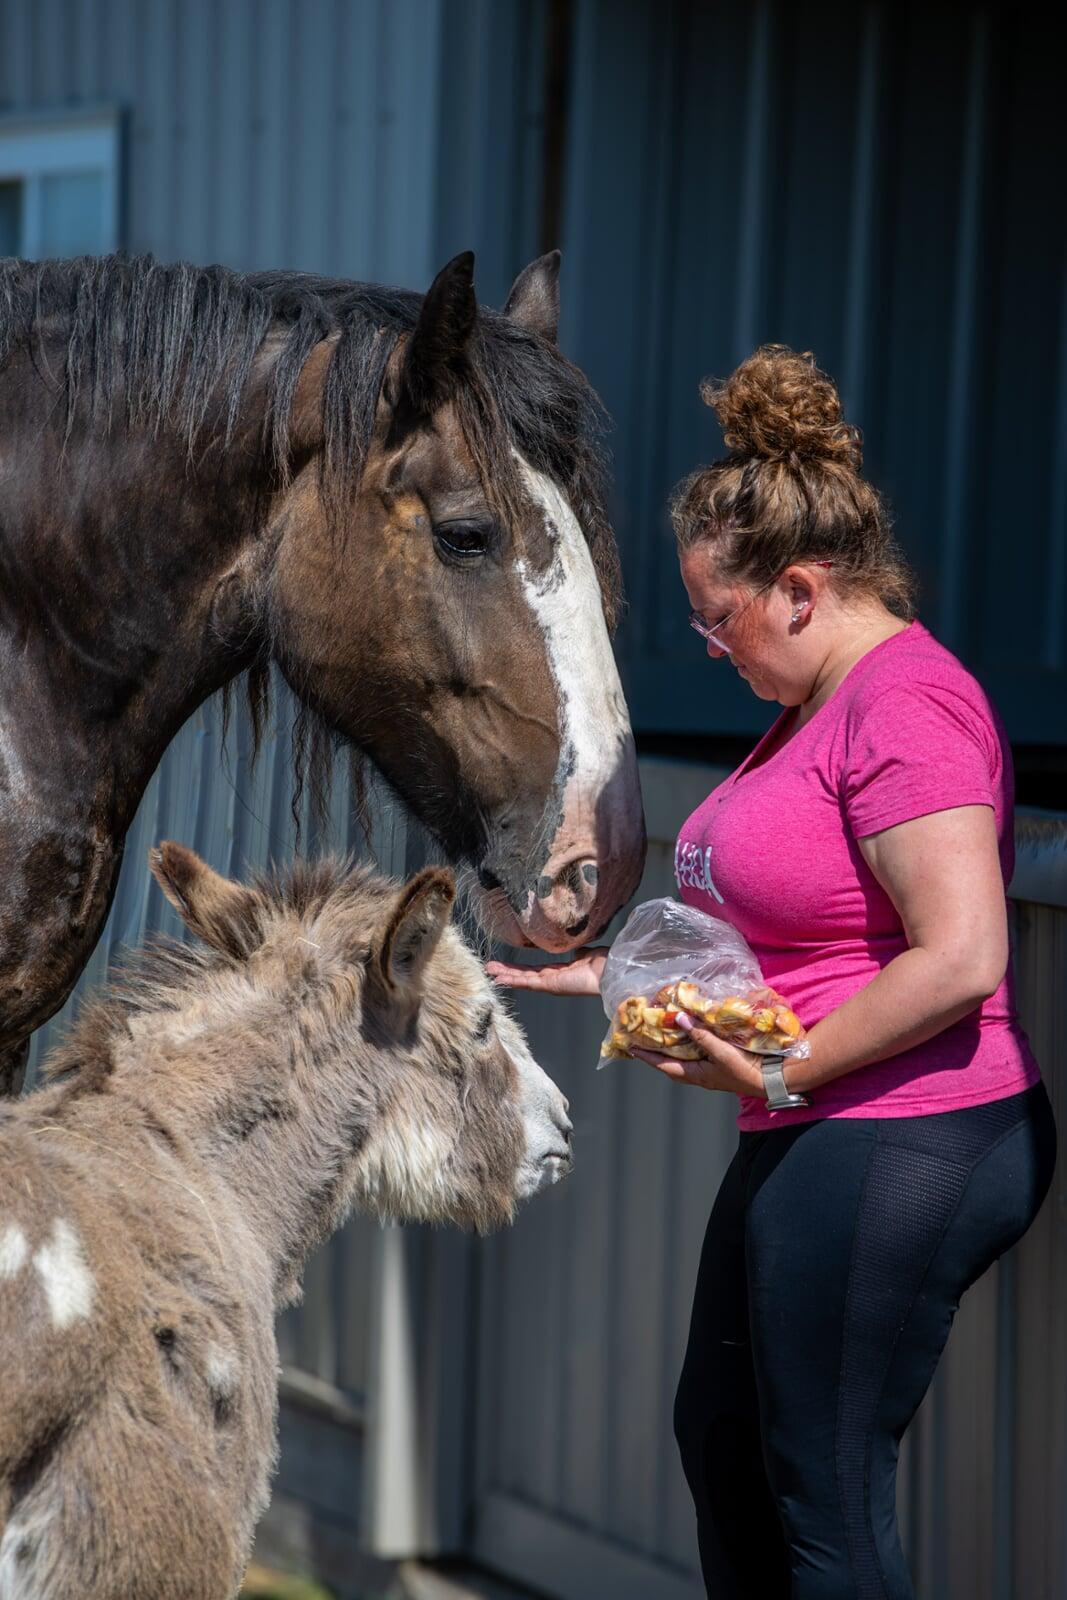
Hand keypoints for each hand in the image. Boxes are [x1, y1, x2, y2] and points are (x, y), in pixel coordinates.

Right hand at [485, 946, 608, 997]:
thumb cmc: (602, 963)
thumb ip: (577, 953)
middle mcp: (552, 980)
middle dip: (507, 971)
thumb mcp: (584, 954)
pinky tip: (501, 978)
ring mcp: (550, 984)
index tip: (505, 965)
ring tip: (490, 972)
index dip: (519, 968)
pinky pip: (528, 982)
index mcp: (560, 973)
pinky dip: (513, 980)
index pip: (535, 971)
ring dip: (506, 975)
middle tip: (489, 967)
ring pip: (523, 979)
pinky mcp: (549, 985)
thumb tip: (575, 949)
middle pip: (524, 976)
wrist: (609, 971)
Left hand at [629, 1017, 765, 1096]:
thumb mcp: (721, 1051)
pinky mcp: (718, 1065)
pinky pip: (696, 1055)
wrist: (770, 1079)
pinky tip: (687, 1035)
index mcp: (695, 1075)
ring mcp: (708, 1071)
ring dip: (670, 1049)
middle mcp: (698, 1075)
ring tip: (659, 1035)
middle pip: (670, 1064)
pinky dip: (687, 1045)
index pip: (664, 1065)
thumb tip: (678, 1017)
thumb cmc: (744, 1069)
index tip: (631, 1047)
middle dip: (655, 1053)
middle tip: (641, 1040)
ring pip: (682, 1060)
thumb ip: (700, 1034)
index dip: (647, 1056)